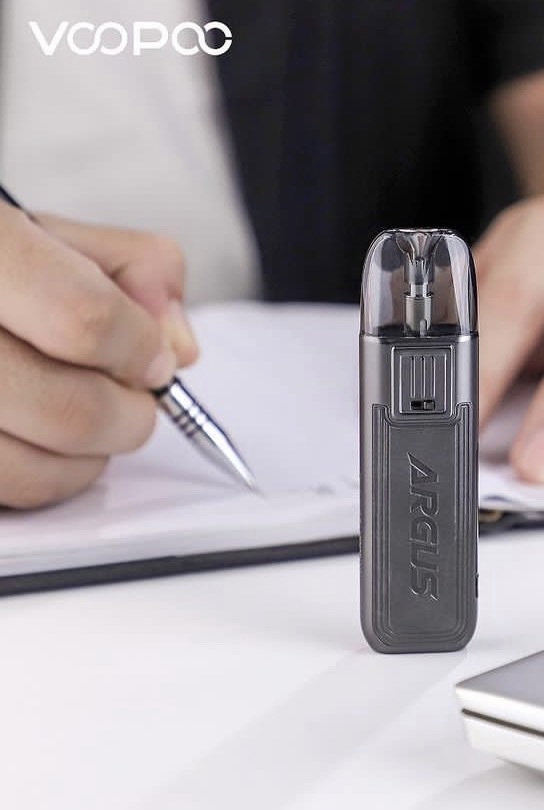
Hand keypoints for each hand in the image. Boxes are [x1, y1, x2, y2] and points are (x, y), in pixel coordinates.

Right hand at [0, 204, 197, 507]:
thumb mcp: (58, 235)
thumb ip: (140, 271)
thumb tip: (175, 349)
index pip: (84, 319)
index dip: (141, 350)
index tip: (155, 360)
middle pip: (68, 411)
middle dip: (130, 417)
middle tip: (136, 403)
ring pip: (31, 470)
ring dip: (89, 459)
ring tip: (91, 425)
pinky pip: (5, 491)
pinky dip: (45, 479)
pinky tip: (45, 444)